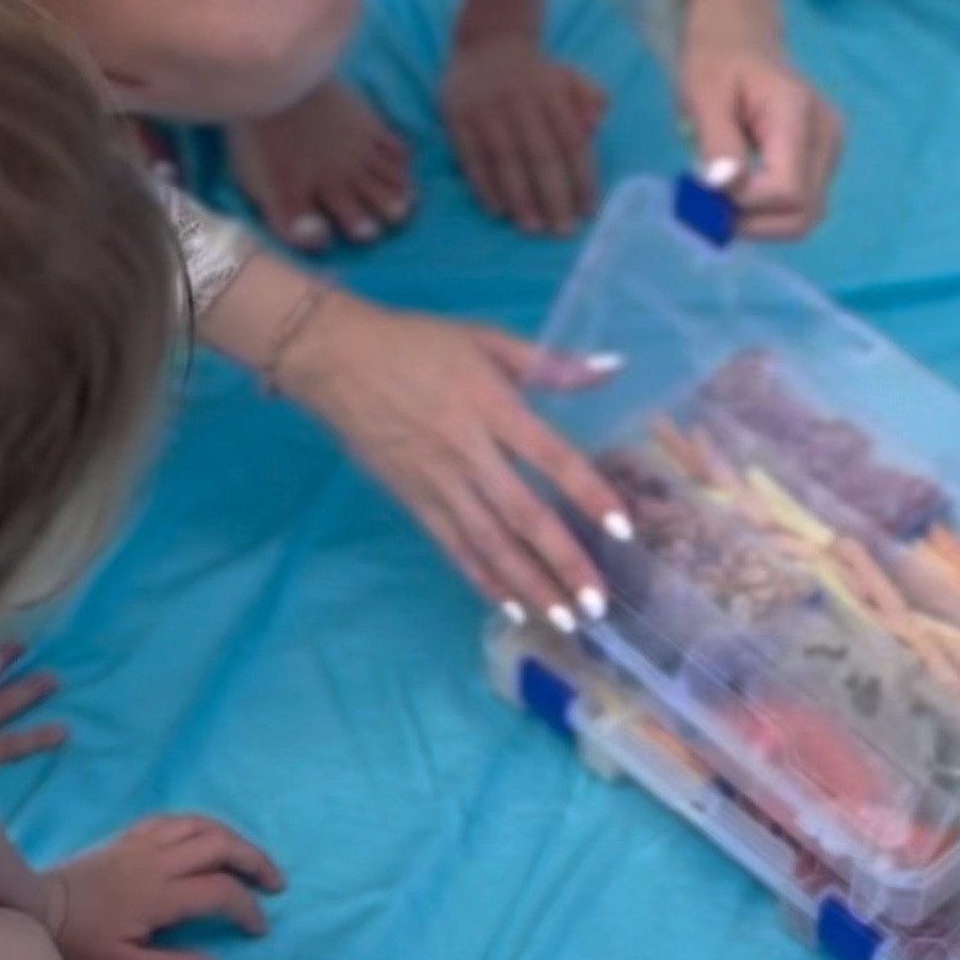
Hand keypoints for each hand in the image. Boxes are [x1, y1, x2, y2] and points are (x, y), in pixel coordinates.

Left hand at [40, 813, 282, 959]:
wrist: (33, 912)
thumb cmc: (78, 946)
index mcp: (159, 895)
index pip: (220, 891)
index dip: (248, 909)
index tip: (258, 929)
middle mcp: (156, 861)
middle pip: (221, 845)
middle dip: (255, 861)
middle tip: (275, 883)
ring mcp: (142, 844)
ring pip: (201, 825)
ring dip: (233, 839)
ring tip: (250, 858)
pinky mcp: (127, 837)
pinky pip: (173, 819)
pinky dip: (199, 825)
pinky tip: (207, 839)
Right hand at [281, 289, 632, 612]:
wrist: (335, 358)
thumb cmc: (417, 344)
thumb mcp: (486, 339)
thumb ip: (550, 363)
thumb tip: (613, 368)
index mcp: (493, 407)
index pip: (552, 457)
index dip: (588, 493)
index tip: (623, 530)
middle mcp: (468, 453)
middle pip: (523, 515)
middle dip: (562, 563)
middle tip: (597, 604)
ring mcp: (438, 483)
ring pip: (490, 543)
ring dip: (529, 585)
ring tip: (564, 621)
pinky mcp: (413, 501)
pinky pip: (454, 547)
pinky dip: (483, 579)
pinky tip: (512, 608)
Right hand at [441, 35, 607, 237]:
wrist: (488, 44)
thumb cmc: (538, 74)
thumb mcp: (571, 76)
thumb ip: (590, 98)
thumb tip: (597, 125)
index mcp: (552, 92)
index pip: (571, 140)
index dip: (582, 177)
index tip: (590, 210)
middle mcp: (520, 101)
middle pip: (540, 155)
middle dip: (554, 196)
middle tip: (563, 230)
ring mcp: (486, 110)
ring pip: (505, 161)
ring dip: (520, 199)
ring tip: (533, 228)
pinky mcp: (458, 118)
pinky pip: (472, 158)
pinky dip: (484, 187)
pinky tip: (498, 211)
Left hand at [676, 0, 842, 238]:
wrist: (740, 37)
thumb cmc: (716, 59)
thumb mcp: (702, 94)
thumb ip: (716, 142)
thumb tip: (727, 189)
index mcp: (798, 113)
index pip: (788, 192)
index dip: (746, 205)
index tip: (709, 188)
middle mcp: (828, 134)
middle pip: (805, 213)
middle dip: (755, 222)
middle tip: (713, 204)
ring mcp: (833, 147)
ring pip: (808, 216)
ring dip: (763, 221)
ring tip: (726, 196)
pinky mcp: (827, 158)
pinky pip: (804, 203)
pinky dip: (771, 211)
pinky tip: (744, 190)